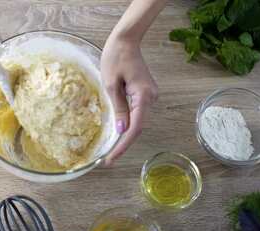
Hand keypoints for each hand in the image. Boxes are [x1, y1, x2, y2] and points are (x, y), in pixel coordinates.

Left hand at [101, 34, 157, 164]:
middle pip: (138, 127)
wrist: (125, 41)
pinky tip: (118, 134)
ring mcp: (151, 96)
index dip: (123, 146)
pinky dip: (128, 124)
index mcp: (144, 96)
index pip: (135, 128)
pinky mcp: (146, 94)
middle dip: (123, 144)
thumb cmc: (115, 58)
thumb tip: (122, 131)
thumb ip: (118, 109)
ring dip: (125, 136)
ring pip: (138, 121)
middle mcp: (152, 98)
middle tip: (108, 160)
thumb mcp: (111, 85)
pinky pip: (137, 113)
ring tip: (111, 151)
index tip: (111, 159)